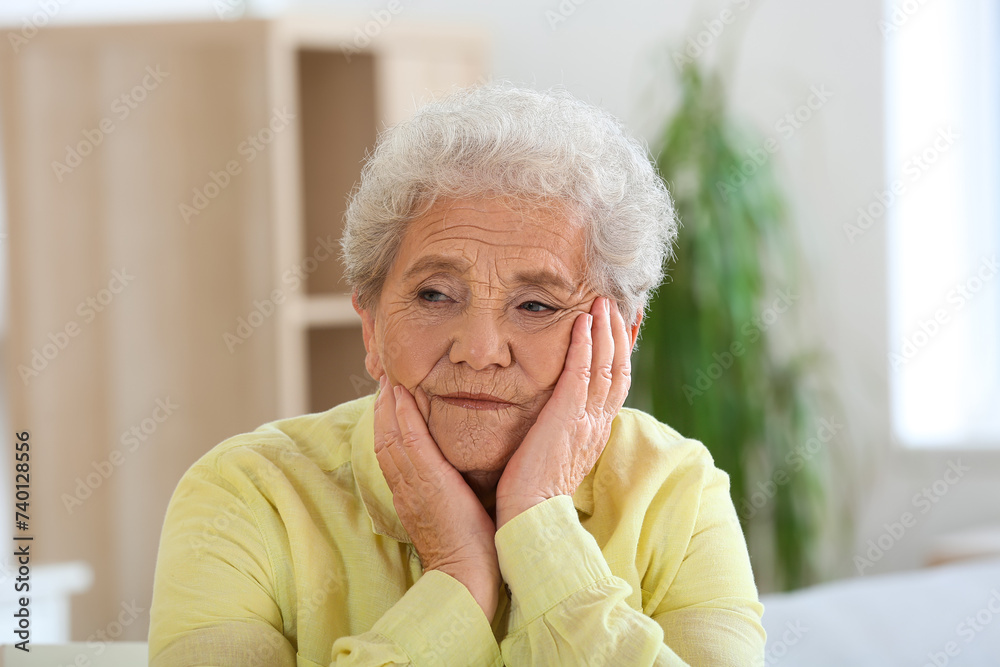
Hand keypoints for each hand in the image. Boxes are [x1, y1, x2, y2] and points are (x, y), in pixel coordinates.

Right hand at [373, 375, 500, 620]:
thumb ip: (450, 487)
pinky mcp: (426, 483)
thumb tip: (462, 469)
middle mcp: (404, 485)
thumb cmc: (470, 548)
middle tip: (384, 374)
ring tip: (388, 375)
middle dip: (382, 404)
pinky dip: (401, 418)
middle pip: (384, 435)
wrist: (466, 577)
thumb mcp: (453, 510)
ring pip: (390, 434)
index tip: (390, 392)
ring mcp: (411, 484)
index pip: (392, 446)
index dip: (387, 418)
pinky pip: (408, 443)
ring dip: (387, 403)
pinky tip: (400, 395)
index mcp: (409, 492)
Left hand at [495, 296, 631, 527]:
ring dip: (604, 331)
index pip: (615, 385)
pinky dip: (585, 345)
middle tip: (614, 306)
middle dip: (617, 335)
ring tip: (602, 303)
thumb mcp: (554, 456)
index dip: (619, 355)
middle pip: (618, 369)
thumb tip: (551, 419)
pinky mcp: (567, 417)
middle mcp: (598, 424)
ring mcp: (585, 420)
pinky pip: (582, 373)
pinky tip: (581, 322)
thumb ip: (559, 433)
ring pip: (606, 366)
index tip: (617, 329)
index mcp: (595, 433)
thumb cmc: (532, 493)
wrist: (530, 516)